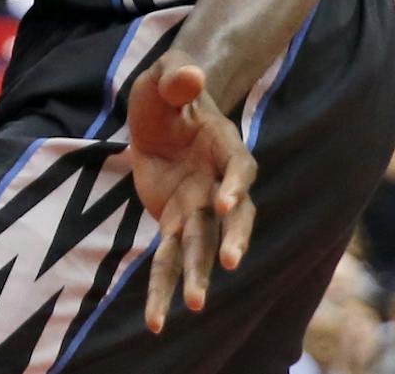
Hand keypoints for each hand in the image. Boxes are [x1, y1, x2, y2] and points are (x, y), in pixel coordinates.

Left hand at [124, 57, 255, 334]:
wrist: (163, 111)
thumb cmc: (168, 90)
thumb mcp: (163, 76)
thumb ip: (175, 78)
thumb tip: (188, 74)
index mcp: (225, 146)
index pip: (239, 168)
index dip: (236, 185)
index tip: (229, 202)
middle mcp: (220, 183)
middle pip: (232, 218)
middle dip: (232, 239)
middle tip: (231, 263)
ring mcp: (200, 207)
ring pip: (204, 246)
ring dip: (200, 274)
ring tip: (195, 305)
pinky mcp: (176, 222)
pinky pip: (169, 259)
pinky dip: (163, 288)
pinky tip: (156, 320)